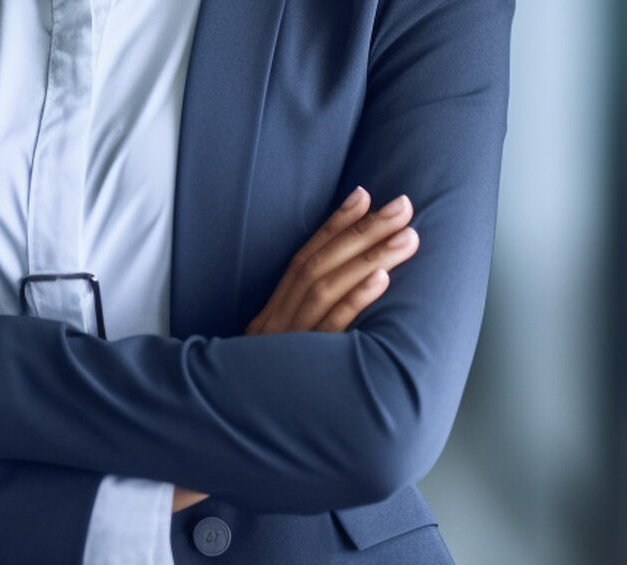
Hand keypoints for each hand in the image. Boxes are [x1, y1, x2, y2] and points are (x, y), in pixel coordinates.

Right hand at [172, 190, 416, 511]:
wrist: (221, 432)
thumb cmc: (258, 393)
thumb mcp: (272, 352)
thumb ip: (296, 323)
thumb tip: (336, 294)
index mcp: (273, 311)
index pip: (305, 255)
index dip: (334, 223)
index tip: (364, 193)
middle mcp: (279, 320)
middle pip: (321, 264)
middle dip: (365, 231)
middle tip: (403, 206)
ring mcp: (289, 342)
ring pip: (328, 288)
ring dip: (369, 256)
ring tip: (406, 236)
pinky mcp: (301, 368)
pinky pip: (329, 330)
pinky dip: (353, 300)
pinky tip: (380, 279)